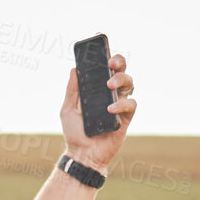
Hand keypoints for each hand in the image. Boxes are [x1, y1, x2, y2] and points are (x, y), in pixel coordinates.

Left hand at [59, 51, 135, 173]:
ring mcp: (120, 105)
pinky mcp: (126, 118)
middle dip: (119, 62)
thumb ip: (72, 90)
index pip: (106, 68)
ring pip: (130, 83)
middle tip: (110, 64)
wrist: (82, 154)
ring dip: (122, 80)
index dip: (107, 54)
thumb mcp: (67, 108)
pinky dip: (122, 104)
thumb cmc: (75, 133)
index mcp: (97, 89)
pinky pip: (131, 104)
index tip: (102, 44)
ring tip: (110, 85)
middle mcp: (111, 94)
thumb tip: (73, 69)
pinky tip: (110, 109)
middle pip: (122, 70)